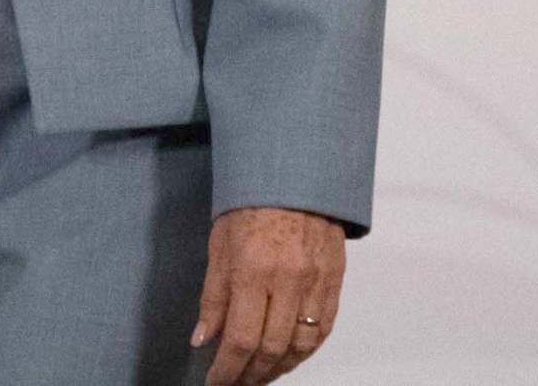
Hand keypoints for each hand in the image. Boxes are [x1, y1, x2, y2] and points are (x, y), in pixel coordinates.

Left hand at [191, 205, 343, 383]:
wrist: (295, 173)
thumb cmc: (250, 203)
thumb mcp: (219, 244)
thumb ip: (213, 296)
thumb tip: (202, 340)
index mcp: (253, 269)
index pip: (239, 338)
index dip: (226, 370)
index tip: (214, 382)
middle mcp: (288, 280)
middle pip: (270, 350)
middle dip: (250, 375)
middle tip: (235, 383)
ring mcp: (316, 283)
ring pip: (299, 347)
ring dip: (277, 369)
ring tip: (258, 376)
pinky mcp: (335, 282)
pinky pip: (323, 331)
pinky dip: (304, 352)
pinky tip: (288, 358)